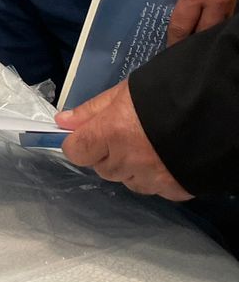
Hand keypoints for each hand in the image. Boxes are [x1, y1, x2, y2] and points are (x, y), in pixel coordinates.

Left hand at [56, 80, 190, 200]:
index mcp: (111, 133)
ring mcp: (152, 179)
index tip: (89, 135)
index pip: (76, 150)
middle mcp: (127, 160)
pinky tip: (168, 158)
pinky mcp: (174, 190)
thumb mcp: (127, 92)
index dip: (80, 142)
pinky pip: (154, 188)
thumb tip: (62, 121)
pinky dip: (156, 177)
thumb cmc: (169, 90)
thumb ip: (93, 109)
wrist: (220, 107)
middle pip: (102, 167)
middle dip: (108, 153)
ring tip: (151, 145)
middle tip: (128, 133)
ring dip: (131, 167)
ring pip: (127, 180)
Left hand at [167, 0, 238, 44]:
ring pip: (217, 29)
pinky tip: (211, 30)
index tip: (170, 50)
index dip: (175, 40)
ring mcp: (230, 3)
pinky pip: (226, 19)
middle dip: (191, 43)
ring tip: (196, 43)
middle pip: (202, 33)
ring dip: (206, 36)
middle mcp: (215, 2)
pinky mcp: (238, 1)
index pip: (183, 24)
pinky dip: (218, 26)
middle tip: (182, 51)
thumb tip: (185, 14)